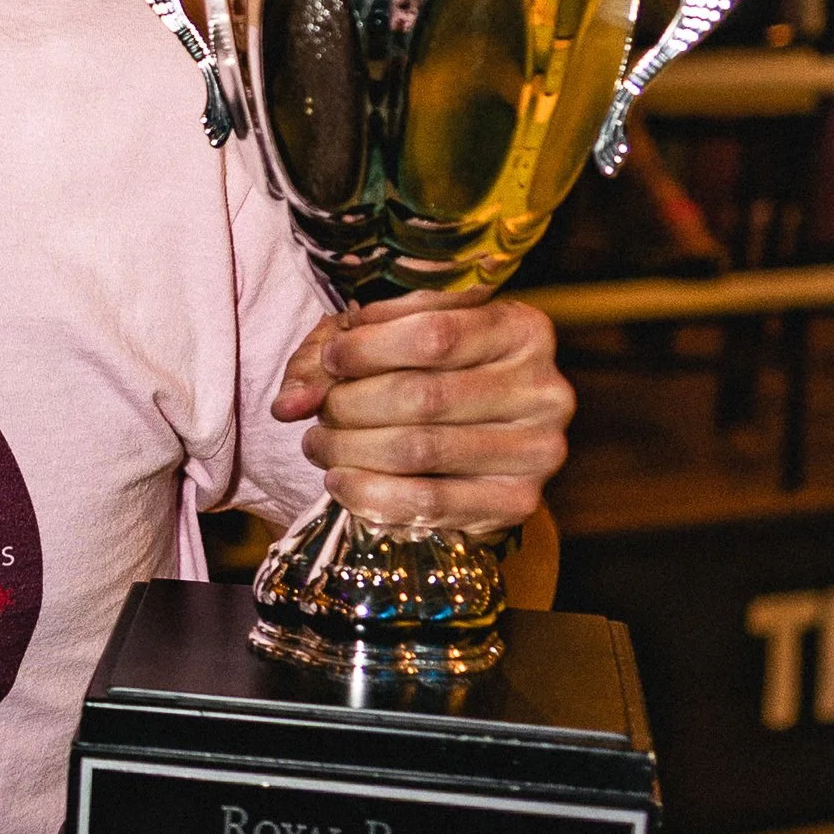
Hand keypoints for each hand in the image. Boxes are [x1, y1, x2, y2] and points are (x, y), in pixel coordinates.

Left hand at [271, 291, 573, 532]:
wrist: (478, 445)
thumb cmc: (431, 375)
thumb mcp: (392, 342)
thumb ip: (336, 354)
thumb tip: (290, 402)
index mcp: (522, 330)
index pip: (433, 333)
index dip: (367, 347)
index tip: (331, 357)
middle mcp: (543, 389)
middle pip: (422, 395)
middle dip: (351, 403)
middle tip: (321, 410)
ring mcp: (538, 450)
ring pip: (420, 449)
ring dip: (349, 449)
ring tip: (319, 444)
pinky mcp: (519, 503)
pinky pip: (429, 502)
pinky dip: (369, 493)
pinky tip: (340, 480)